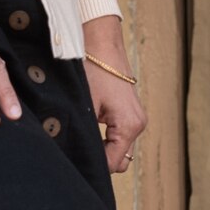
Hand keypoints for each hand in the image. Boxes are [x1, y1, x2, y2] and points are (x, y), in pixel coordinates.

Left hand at [81, 15, 146, 174]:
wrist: (101, 43)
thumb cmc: (92, 70)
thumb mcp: (84, 106)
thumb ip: (82, 135)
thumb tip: (72, 157)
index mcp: (128, 126)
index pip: (111, 164)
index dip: (92, 166)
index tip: (72, 164)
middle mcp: (138, 125)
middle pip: (119, 162)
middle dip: (100, 161)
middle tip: (74, 153)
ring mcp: (136, 119)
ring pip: (120, 150)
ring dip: (103, 150)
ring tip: (80, 141)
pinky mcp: (130, 113)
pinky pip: (119, 137)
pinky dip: (106, 140)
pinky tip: (88, 131)